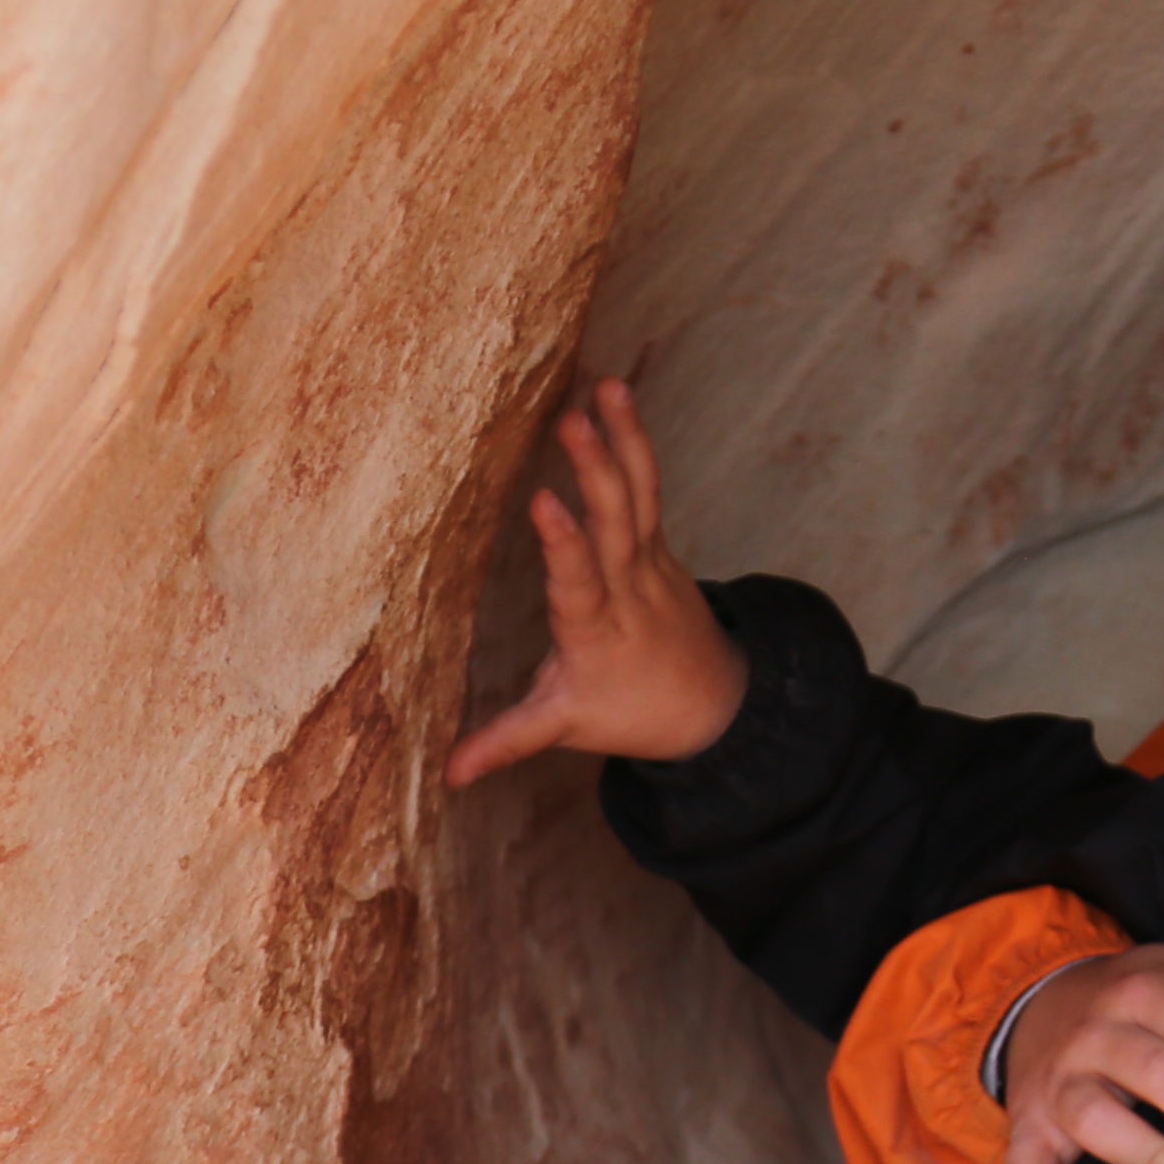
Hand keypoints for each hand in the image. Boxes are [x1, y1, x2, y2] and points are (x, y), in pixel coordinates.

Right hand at [446, 381, 747, 785]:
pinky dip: (634, 441)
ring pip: (639, 494)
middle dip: (597, 474)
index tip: (547, 506)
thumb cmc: (629, 710)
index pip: (579, 583)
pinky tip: (617, 395)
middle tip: (574, 423)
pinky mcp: (658, 542)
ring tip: (607, 388)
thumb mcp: (566, 726)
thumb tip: (449, 775)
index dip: (564, 547)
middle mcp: (628, 588)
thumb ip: (508, 740)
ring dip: (624, 440)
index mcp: (596, 630)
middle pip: (615, 525)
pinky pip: (647, 485)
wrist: (714, 704)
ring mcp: (650, 560)